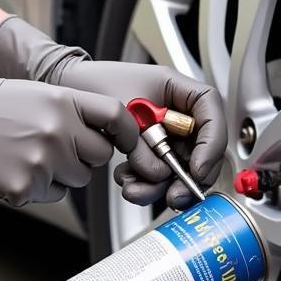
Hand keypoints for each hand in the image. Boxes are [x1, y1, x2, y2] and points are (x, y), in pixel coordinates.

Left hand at [0, 18, 227, 208]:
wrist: (68, 90)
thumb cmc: (96, 84)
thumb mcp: (125, 110)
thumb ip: (144, 143)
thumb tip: (160, 173)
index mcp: (180, 91)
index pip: (212, 114)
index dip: (211, 144)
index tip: (197, 168)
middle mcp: (179, 114)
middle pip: (203, 150)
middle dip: (188, 178)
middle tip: (175, 196)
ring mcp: (167, 134)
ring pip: (180, 168)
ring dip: (160, 186)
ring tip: (134, 189)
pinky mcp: (152, 150)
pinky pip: (158, 173)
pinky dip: (145, 183)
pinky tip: (127, 181)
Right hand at [0, 58, 138, 205]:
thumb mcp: (37, 93)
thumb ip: (72, 110)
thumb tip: (103, 131)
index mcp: (63, 101)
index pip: (116, 116)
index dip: (126, 133)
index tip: (127, 143)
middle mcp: (57, 129)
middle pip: (100, 156)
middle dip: (86, 156)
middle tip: (57, 149)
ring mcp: (43, 160)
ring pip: (78, 179)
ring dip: (62, 174)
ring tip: (29, 156)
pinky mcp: (25, 186)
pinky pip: (52, 194)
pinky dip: (37, 187)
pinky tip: (14, 169)